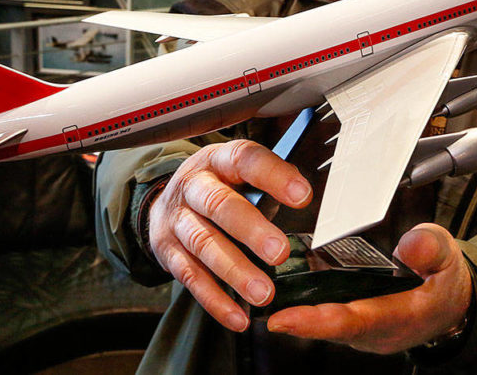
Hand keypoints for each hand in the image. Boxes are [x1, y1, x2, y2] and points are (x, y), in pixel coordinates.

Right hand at [147, 139, 312, 331]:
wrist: (165, 201)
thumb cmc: (217, 186)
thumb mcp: (237, 171)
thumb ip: (268, 181)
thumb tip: (311, 199)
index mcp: (218, 160)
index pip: (245, 159)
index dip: (273, 176)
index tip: (302, 196)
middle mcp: (193, 185)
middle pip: (219, 204)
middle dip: (250, 229)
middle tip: (279, 252)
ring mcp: (177, 219)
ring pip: (203, 243)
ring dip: (235, 271)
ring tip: (263, 293)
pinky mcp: (167, 251)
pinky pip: (190, 277)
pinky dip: (215, 299)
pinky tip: (238, 316)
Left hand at [266, 223, 471, 353]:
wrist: (453, 304)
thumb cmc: (447, 281)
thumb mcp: (448, 256)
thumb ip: (430, 248)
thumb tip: (409, 246)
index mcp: (401, 317)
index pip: (352, 322)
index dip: (314, 322)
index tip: (282, 319)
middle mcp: (377, 332)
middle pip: (328, 326)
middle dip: (292, 316)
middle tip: (257, 302)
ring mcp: (365, 332)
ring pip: (324, 324)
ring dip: (295, 311)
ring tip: (260, 292)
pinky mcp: (357, 324)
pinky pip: (327, 318)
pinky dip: (306, 306)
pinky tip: (284, 288)